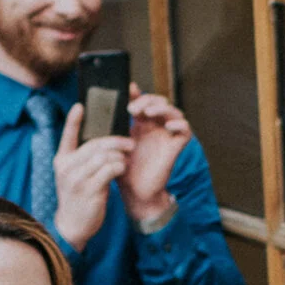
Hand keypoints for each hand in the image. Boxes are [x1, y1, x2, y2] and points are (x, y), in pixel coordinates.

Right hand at [50, 99, 127, 252]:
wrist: (73, 226)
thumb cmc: (78, 198)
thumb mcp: (74, 176)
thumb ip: (82, 160)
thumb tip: (104, 143)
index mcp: (61, 160)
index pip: (67, 135)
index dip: (73, 120)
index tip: (80, 106)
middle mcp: (67, 167)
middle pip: (95, 145)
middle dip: (116, 141)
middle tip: (130, 142)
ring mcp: (77, 179)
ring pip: (104, 156)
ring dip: (120, 156)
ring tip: (127, 158)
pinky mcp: (90, 190)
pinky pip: (110, 170)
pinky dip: (119, 167)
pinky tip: (123, 169)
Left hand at [119, 92, 190, 229]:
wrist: (134, 191)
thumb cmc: (123, 169)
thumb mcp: (114, 143)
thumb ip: (112, 125)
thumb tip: (98, 106)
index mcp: (141, 124)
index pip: (143, 100)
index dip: (137, 94)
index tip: (126, 92)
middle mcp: (156, 128)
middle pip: (159, 102)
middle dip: (147, 100)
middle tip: (132, 109)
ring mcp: (167, 136)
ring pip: (174, 111)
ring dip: (161, 108)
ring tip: (147, 113)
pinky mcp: (176, 147)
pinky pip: (185, 130)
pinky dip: (180, 124)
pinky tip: (168, 126)